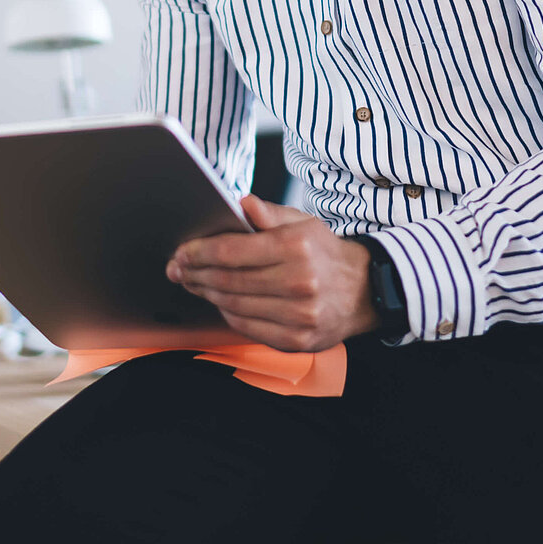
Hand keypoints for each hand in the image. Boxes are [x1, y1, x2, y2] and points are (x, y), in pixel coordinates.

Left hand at [166, 195, 377, 351]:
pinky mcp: (297, 340)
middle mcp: (299, 282)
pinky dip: (228, 314)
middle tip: (178, 269)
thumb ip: (269, 214)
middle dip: (196, 274)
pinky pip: (248, 327)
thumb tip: (241, 203)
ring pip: (234, 306)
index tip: (181, 252)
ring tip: (194, 283)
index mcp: (297, 247)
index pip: (233, 251)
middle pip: (228, 281)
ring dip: (207, 294)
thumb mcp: (303, 223)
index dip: (199, 252)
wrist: (365, 291)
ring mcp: (299, 316)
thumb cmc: (325, 253)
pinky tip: (220, 301)